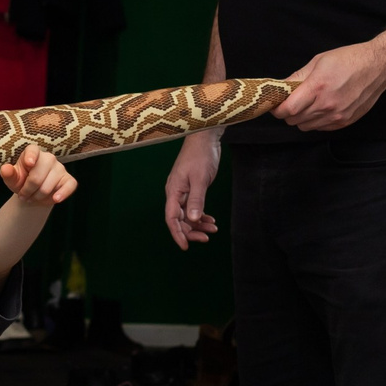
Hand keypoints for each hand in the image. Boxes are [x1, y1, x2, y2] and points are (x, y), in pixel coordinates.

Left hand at [0, 143, 75, 208]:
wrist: (34, 193)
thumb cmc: (22, 182)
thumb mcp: (12, 179)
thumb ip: (8, 173)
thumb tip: (5, 169)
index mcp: (33, 153)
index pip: (33, 151)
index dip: (31, 157)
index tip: (29, 164)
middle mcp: (48, 158)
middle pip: (37, 176)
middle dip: (28, 190)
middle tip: (23, 196)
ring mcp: (60, 168)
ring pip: (48, 186)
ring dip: (37, 197)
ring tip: (32, 197)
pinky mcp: (69, 179)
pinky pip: (69, 186)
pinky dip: (62, 194)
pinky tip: (55, 199)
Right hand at [162, 131, 221, 249]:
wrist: (204, 139)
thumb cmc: (200, 156)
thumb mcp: (200, 179)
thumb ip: (196, 200)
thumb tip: (193, 219)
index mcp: (173, 191)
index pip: (171, 218)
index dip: (177, 234)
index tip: (186, 246)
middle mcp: (175, 193)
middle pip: (179, 220)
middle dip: (191, 231)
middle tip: (206, 238)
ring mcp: (183, 191)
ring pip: (187, 215)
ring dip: (198, 225)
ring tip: (213, 229)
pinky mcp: (191, 189)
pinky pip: (193, 208)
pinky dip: (201, 216)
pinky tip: (211, 220)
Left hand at [273, 41, 385, 132]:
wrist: (377, 67)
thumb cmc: (348, 60)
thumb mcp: (318, 61)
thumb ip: (297, 77)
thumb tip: (281, 87)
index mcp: (317, 87)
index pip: (288, 110)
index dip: (278, 110)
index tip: (276, 105)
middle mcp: (327, 105)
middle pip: (294, 120)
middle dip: (288, 113)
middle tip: (290, 103)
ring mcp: (337, 116)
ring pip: (306, 127)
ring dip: (301, 118)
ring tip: (307, 105)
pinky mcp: (344, 122)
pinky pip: (320, 128)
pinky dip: (315, 121)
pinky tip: (320, 108)